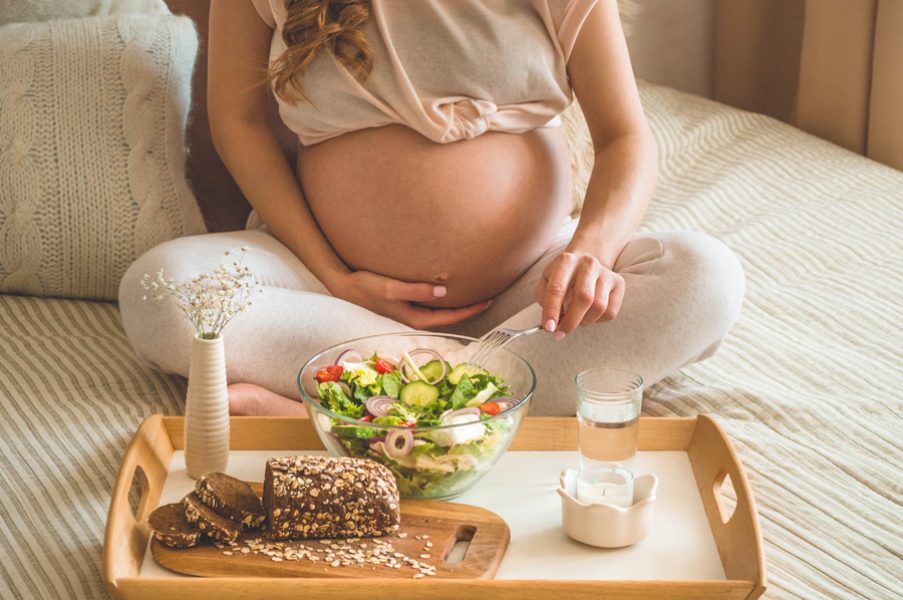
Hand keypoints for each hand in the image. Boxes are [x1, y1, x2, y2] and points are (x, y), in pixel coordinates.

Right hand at [333, 270, 491, 328]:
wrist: (343, 285)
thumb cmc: (366, 286)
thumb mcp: (391, 288)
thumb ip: (417, 291)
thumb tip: (444, 292)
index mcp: (414, 318)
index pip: (449, 318)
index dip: (470, 310)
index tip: (488, 300)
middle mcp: (413, 319)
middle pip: (447, 318)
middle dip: (468, 310)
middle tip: (489, 297)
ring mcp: (408, 314)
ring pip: (439, 313)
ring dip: (456, 306)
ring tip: (474, 296)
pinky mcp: (404, 306)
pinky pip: (430, 307)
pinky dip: (443, 302)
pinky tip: (448, 294)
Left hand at [534, 250, 624, 338]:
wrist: (584, 262)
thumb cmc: (562, 277)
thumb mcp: (546, 281)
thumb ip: (544, 298)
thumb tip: (551, 322)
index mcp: (566, 261)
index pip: (557, 288)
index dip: (552, 310)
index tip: (549, 328)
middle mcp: (588, 264)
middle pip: (584, 298)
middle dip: (570, 321)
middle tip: (560, 333)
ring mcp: (606, 273)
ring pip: (599, 307)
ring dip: (584, 321)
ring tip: (575, 320)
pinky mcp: (618, 283)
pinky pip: (610, 312)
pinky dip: (597, 320)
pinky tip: (588, 314)